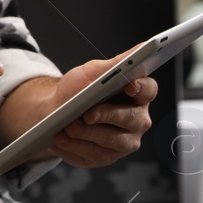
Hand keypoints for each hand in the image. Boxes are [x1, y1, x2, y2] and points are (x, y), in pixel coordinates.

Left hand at [48, 50, 155, 167]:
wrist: (54, 112)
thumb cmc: (78, 90)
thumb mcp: (94, 72)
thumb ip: (119, 62)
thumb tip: (145, 46)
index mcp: (137, 95)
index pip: (148, 90)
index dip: (141, 88)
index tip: (128, 85)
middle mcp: (136, 120)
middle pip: (130, 120)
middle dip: (106, 117)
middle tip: (85, 115)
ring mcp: (123, 141)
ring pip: (112, 141)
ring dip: (86, 134)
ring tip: (67, 128)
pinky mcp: (106, 157)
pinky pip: (95, 155)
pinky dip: (75, 147)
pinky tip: (61, 139)